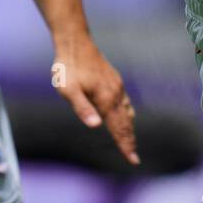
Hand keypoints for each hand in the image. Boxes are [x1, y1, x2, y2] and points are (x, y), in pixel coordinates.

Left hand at [51, 36, 139, 164]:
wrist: (75, 42)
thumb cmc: (68, 67)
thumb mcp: (68, 90)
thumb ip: (82, 108)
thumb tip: (96, 126)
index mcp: (105, 99)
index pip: (118, 128)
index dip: (125, 145)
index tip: (133, 160)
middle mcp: (115, 93)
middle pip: (126, 122)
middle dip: (129, 140)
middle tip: (134, 158)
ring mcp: (116, 86)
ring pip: (127, 112)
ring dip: (129, 128)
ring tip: (130, 140)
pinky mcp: (114, 80)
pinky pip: (124, 101)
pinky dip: (126, 114)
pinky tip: (125, 114)